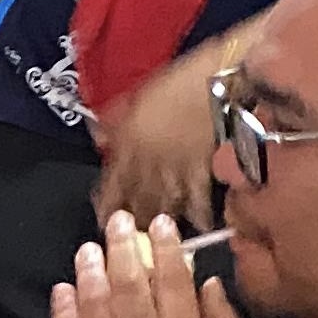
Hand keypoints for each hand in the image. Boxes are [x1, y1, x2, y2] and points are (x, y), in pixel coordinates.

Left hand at [86, 45, 222, 228]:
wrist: (219, 79)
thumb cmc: (180, 81)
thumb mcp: (137, 95)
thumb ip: (115, 119)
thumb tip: (99, 134)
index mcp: (128, 143)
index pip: (111, 184)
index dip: (105, 205)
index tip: (103, 218)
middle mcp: (148, 163)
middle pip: (136, 202)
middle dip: (132, 222)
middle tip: (130, 238)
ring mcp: (175, 171)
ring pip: (163, 207)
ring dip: (160, 224)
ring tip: (159, 237)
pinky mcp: (202, 172)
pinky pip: (198, 202)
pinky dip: (199, 215)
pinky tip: (200, 225)